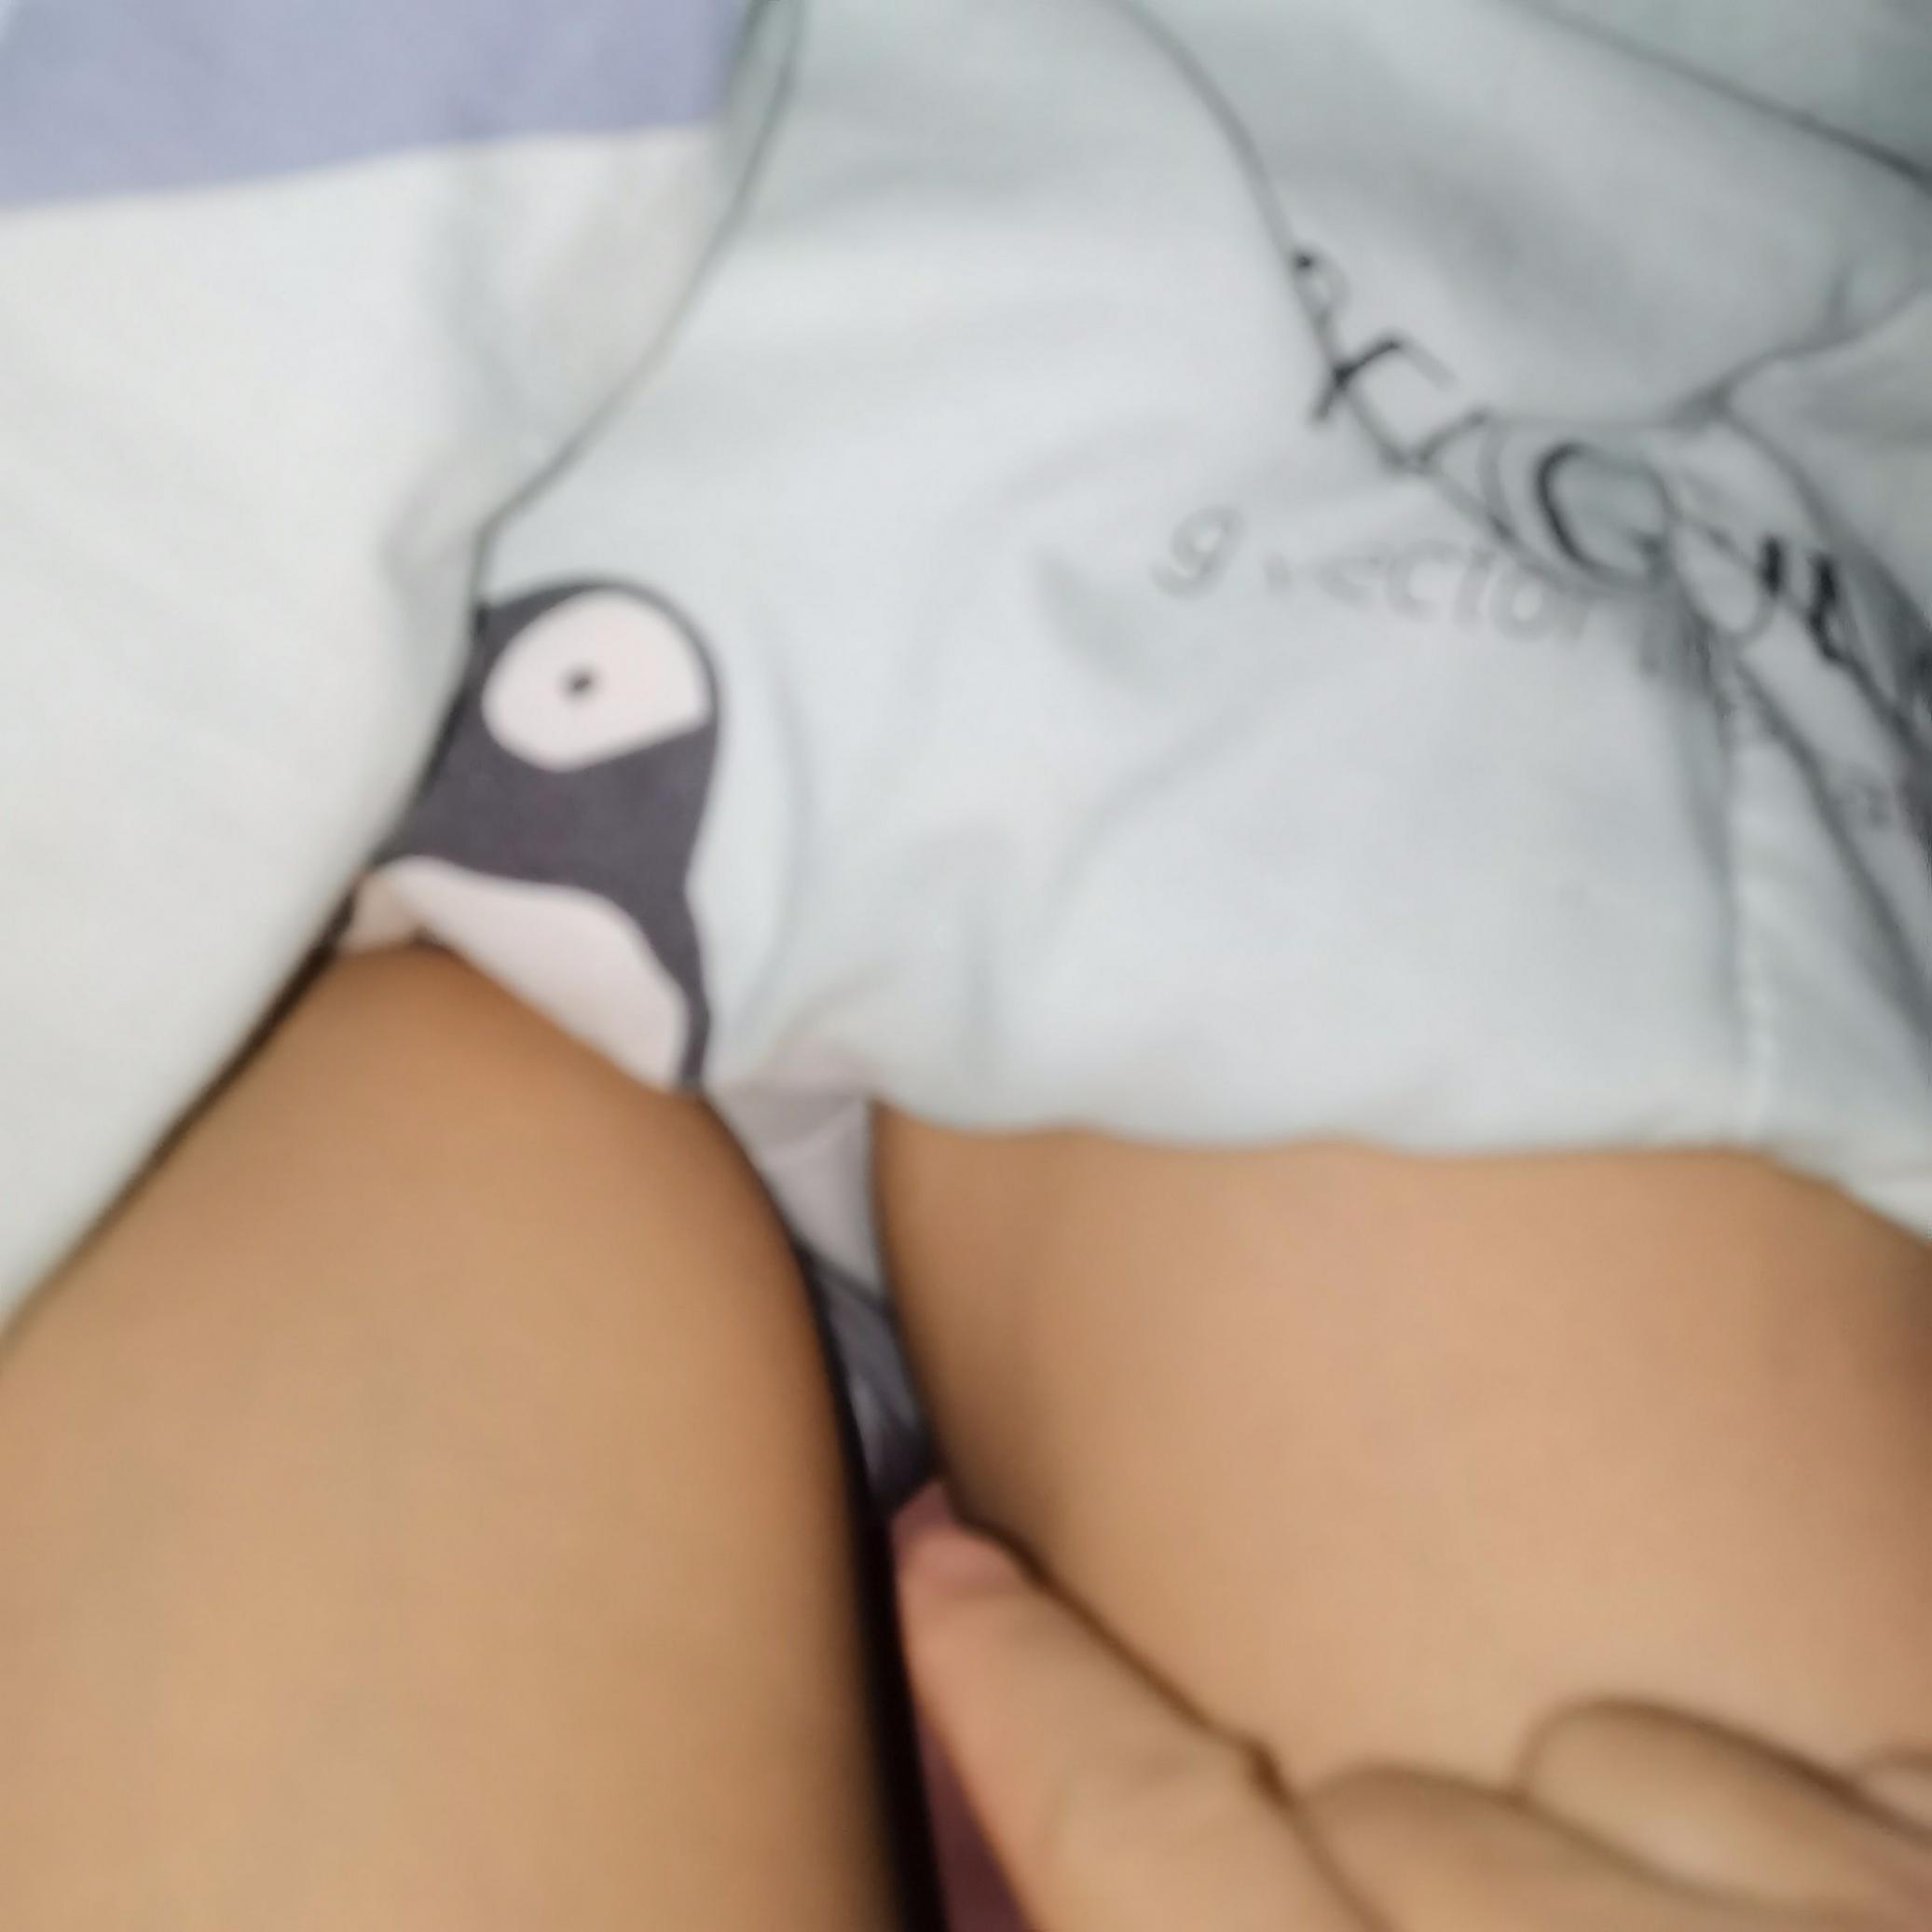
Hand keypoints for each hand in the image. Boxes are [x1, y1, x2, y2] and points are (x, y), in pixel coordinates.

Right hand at [901, 1528, 1931, 1928]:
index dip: (1017, 1690)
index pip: (1153, 1849)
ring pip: (1575, 1755)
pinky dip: (1770, 1850)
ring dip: (1568, 1879)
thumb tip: (1161, 1876)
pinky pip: (1786, 1751)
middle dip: (1361, 1907)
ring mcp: (1860, 1927)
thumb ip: (1215, 1925)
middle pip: (1371, 1813)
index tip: (950, 1563)